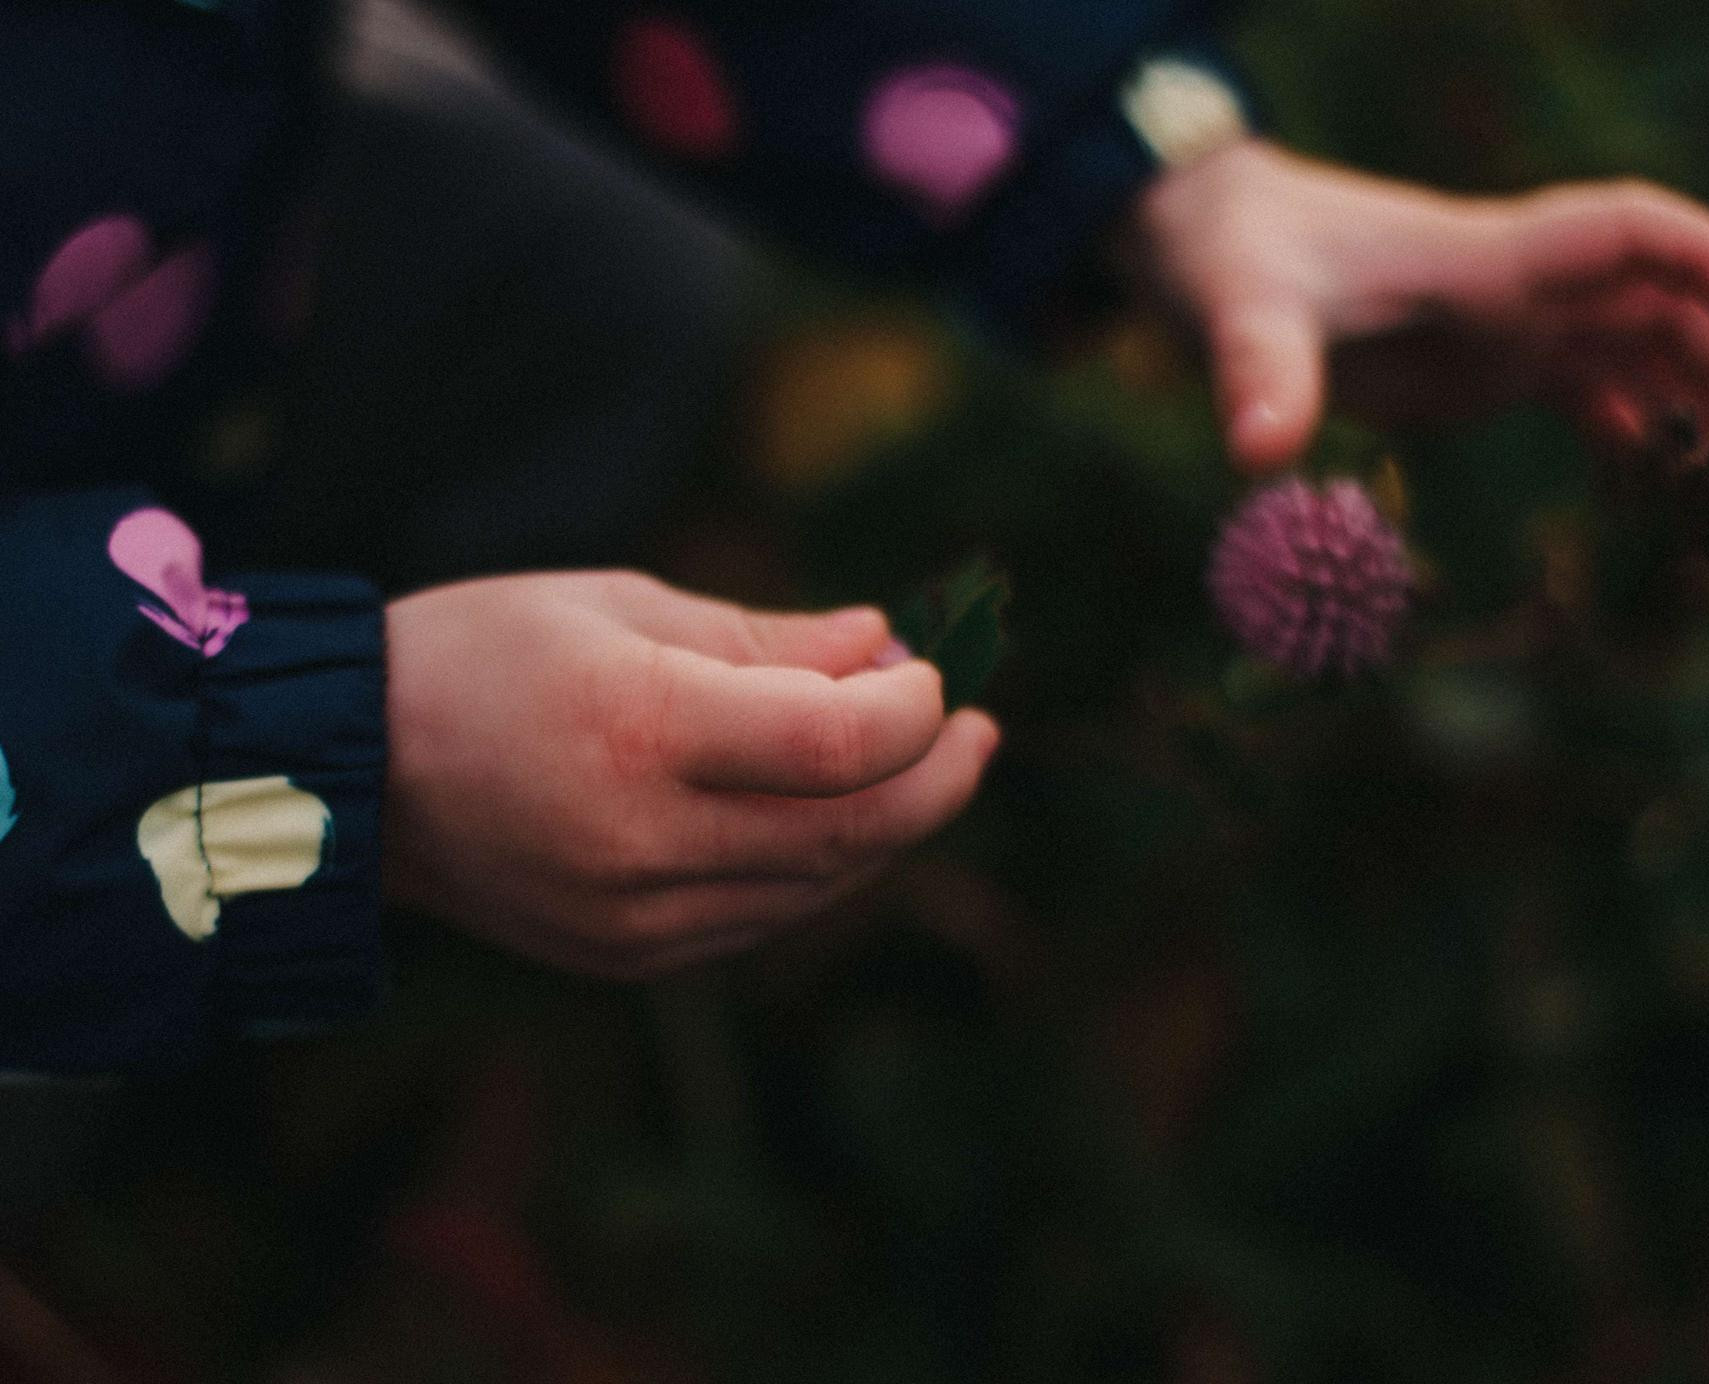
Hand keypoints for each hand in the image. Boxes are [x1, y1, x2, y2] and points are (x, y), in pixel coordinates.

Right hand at [382, 571, 998, 977]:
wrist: (356, 778)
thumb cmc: (487, 655)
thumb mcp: (622, 606)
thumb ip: (766, 638)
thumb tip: (885, 643)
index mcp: (638, 730)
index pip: (838, 746)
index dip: (916, 713)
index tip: (936, 674)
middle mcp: (644, 840)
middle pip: (853, 831)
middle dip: (939, 779)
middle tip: (976, 731)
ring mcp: (638, 916)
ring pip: (823, 883)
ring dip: (892, 824)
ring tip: (917, 760)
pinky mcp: (633, 956)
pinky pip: (770, 915)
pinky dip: (826, 866)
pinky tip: (838, 816)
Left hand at [1131, 139, 1708, 470]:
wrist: (1214, 240)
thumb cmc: (1233, 257)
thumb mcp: (1239, 311)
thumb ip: (1260, 371)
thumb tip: (1259, 453)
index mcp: (1487, 257)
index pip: (1627, 232)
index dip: (1706, 257)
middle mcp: (1518, 287)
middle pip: (1664, 306)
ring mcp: (1509, 326)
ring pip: (1641, 352)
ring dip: (1696, 408)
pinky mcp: (1486, 367)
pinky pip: (1591, 391)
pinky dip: (1636, 434)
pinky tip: (1661, 493)